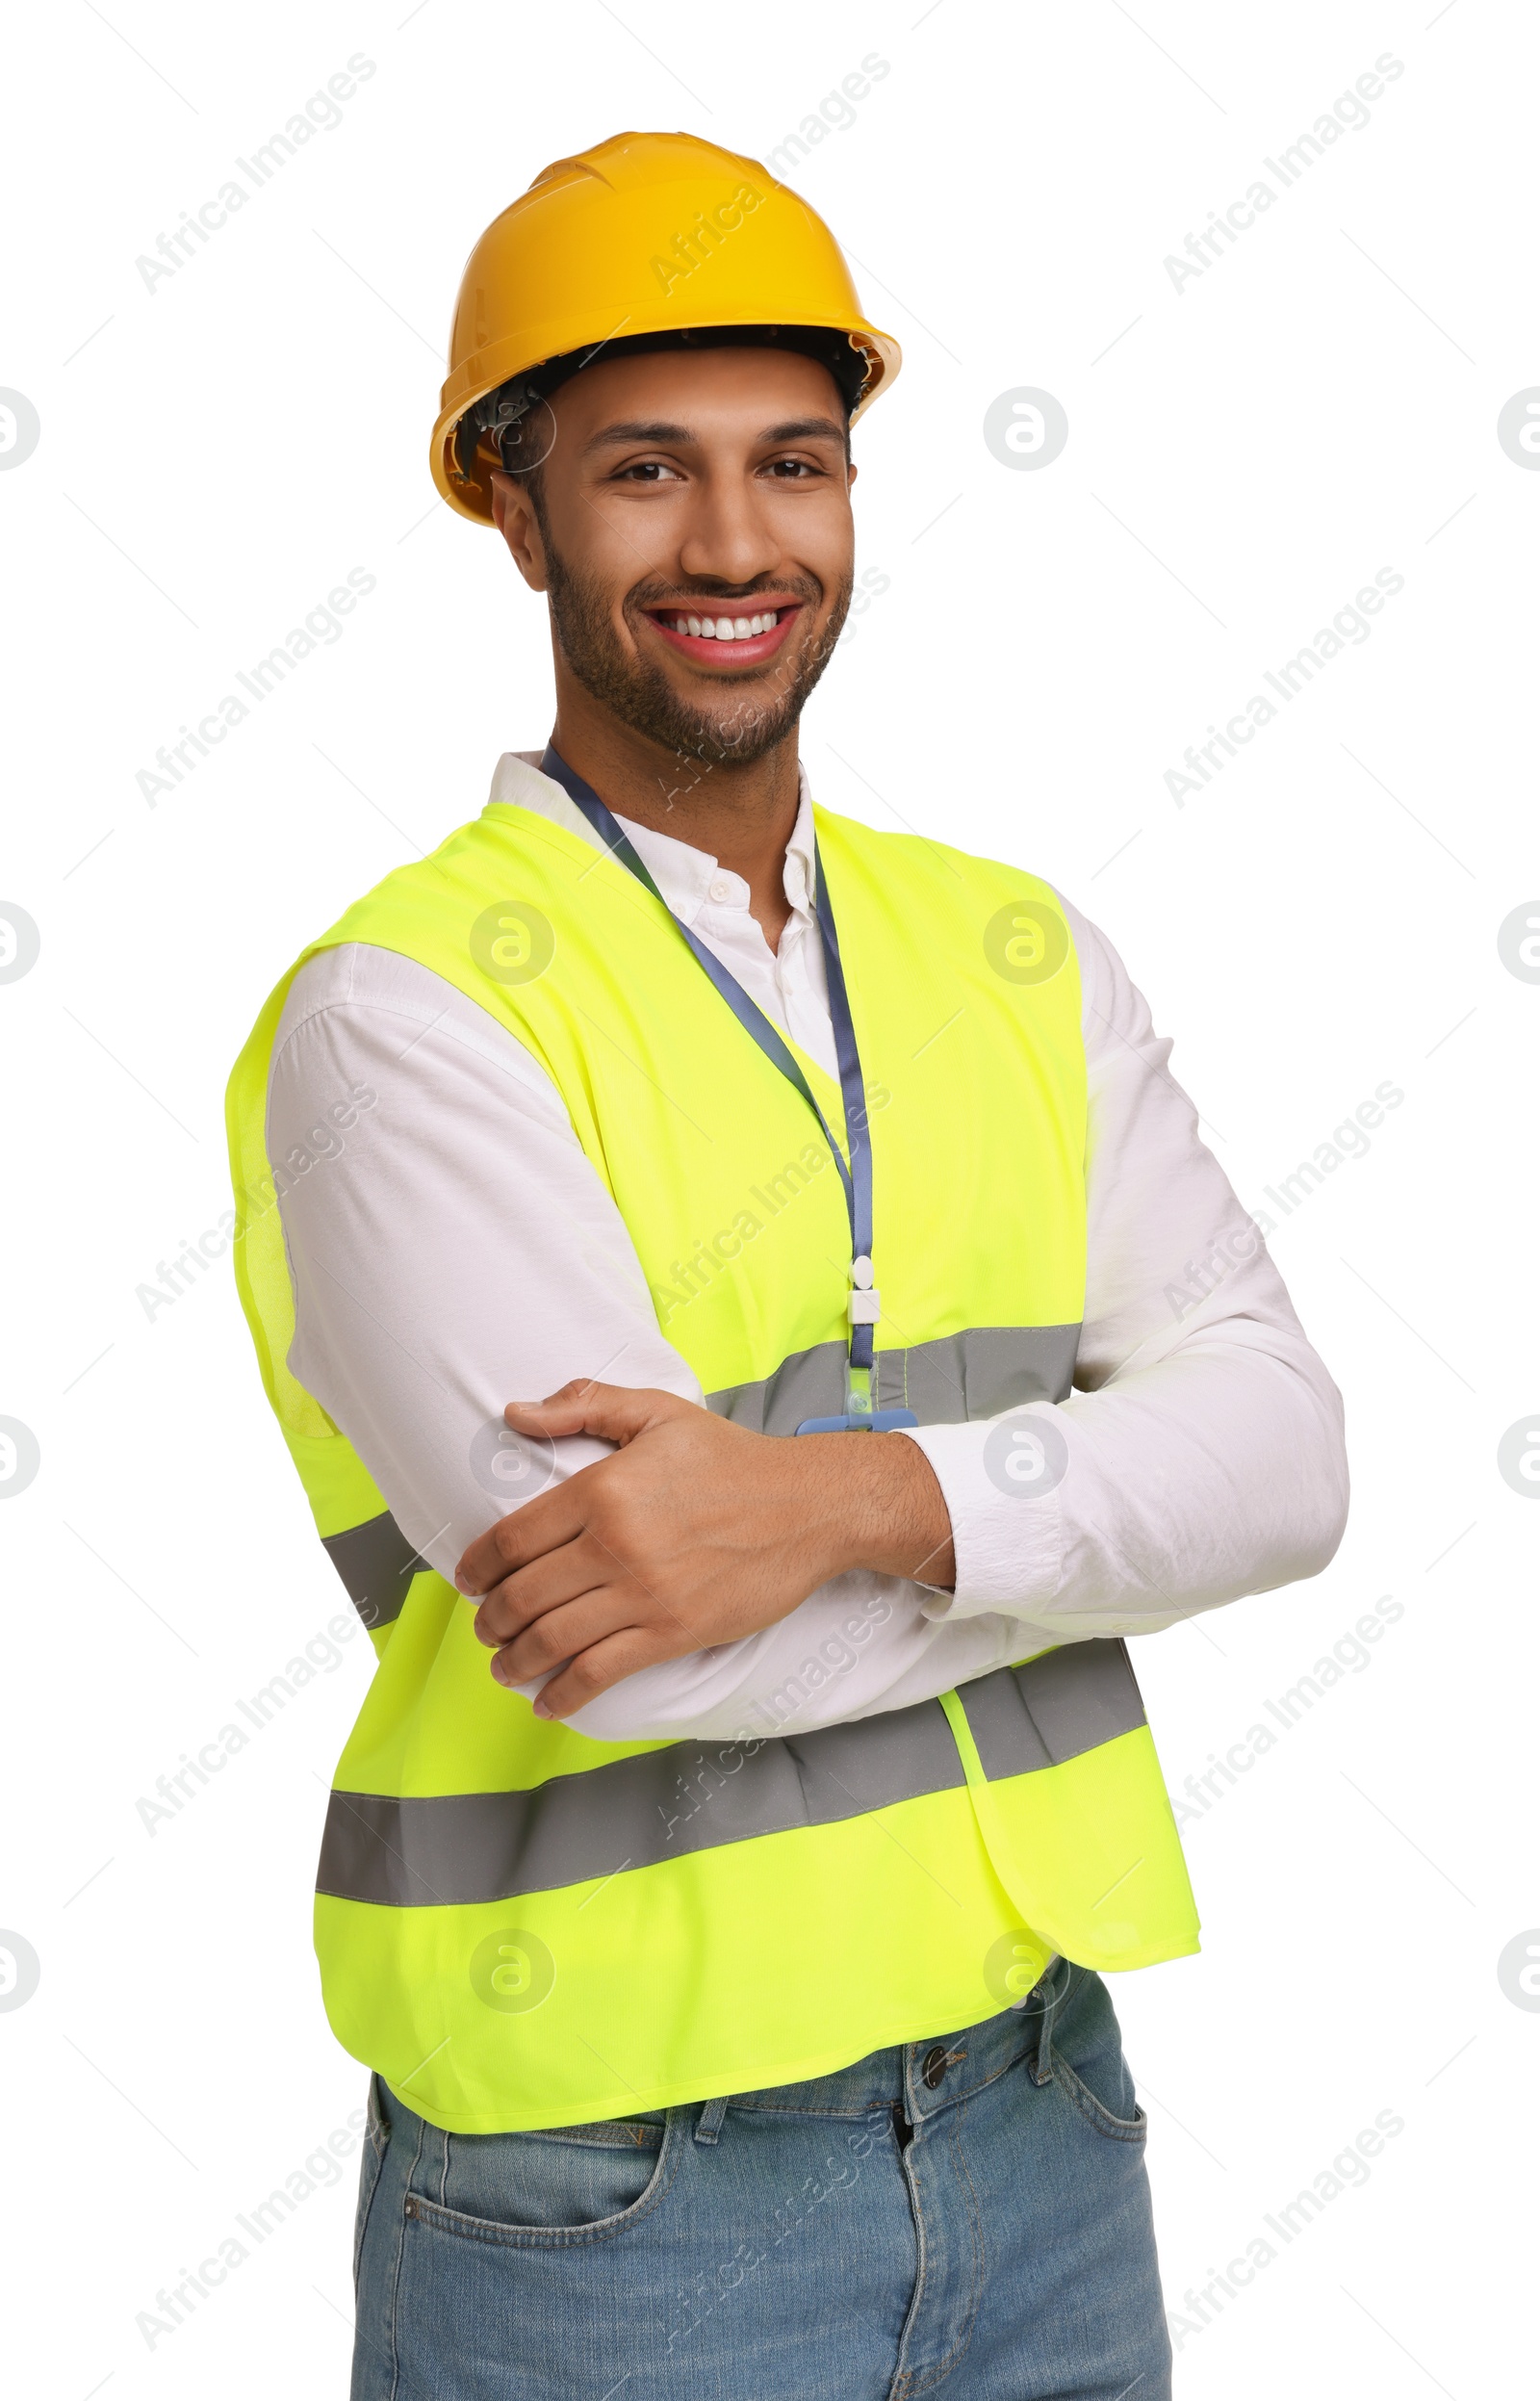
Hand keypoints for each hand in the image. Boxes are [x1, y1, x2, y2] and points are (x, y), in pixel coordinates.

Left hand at [454, 1379, 954, 1719]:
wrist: (808, 1506)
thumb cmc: (731, 1457)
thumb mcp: (657, 1413)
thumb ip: (583, 1406)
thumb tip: (515, 1415)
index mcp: (603, 1488)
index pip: (513, 1538)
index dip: (478, 1566)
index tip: (469, 1580)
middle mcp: (616, 1545)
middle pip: (524, 1596)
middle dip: (490, 1620)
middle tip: (485, 1627)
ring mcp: (644, 1594)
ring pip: (553, 1640)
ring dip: (514, 1661)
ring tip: (505, 1666)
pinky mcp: (674, 1632)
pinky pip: (601, 1673)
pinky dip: (564, 1693)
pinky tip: (548, 1702)